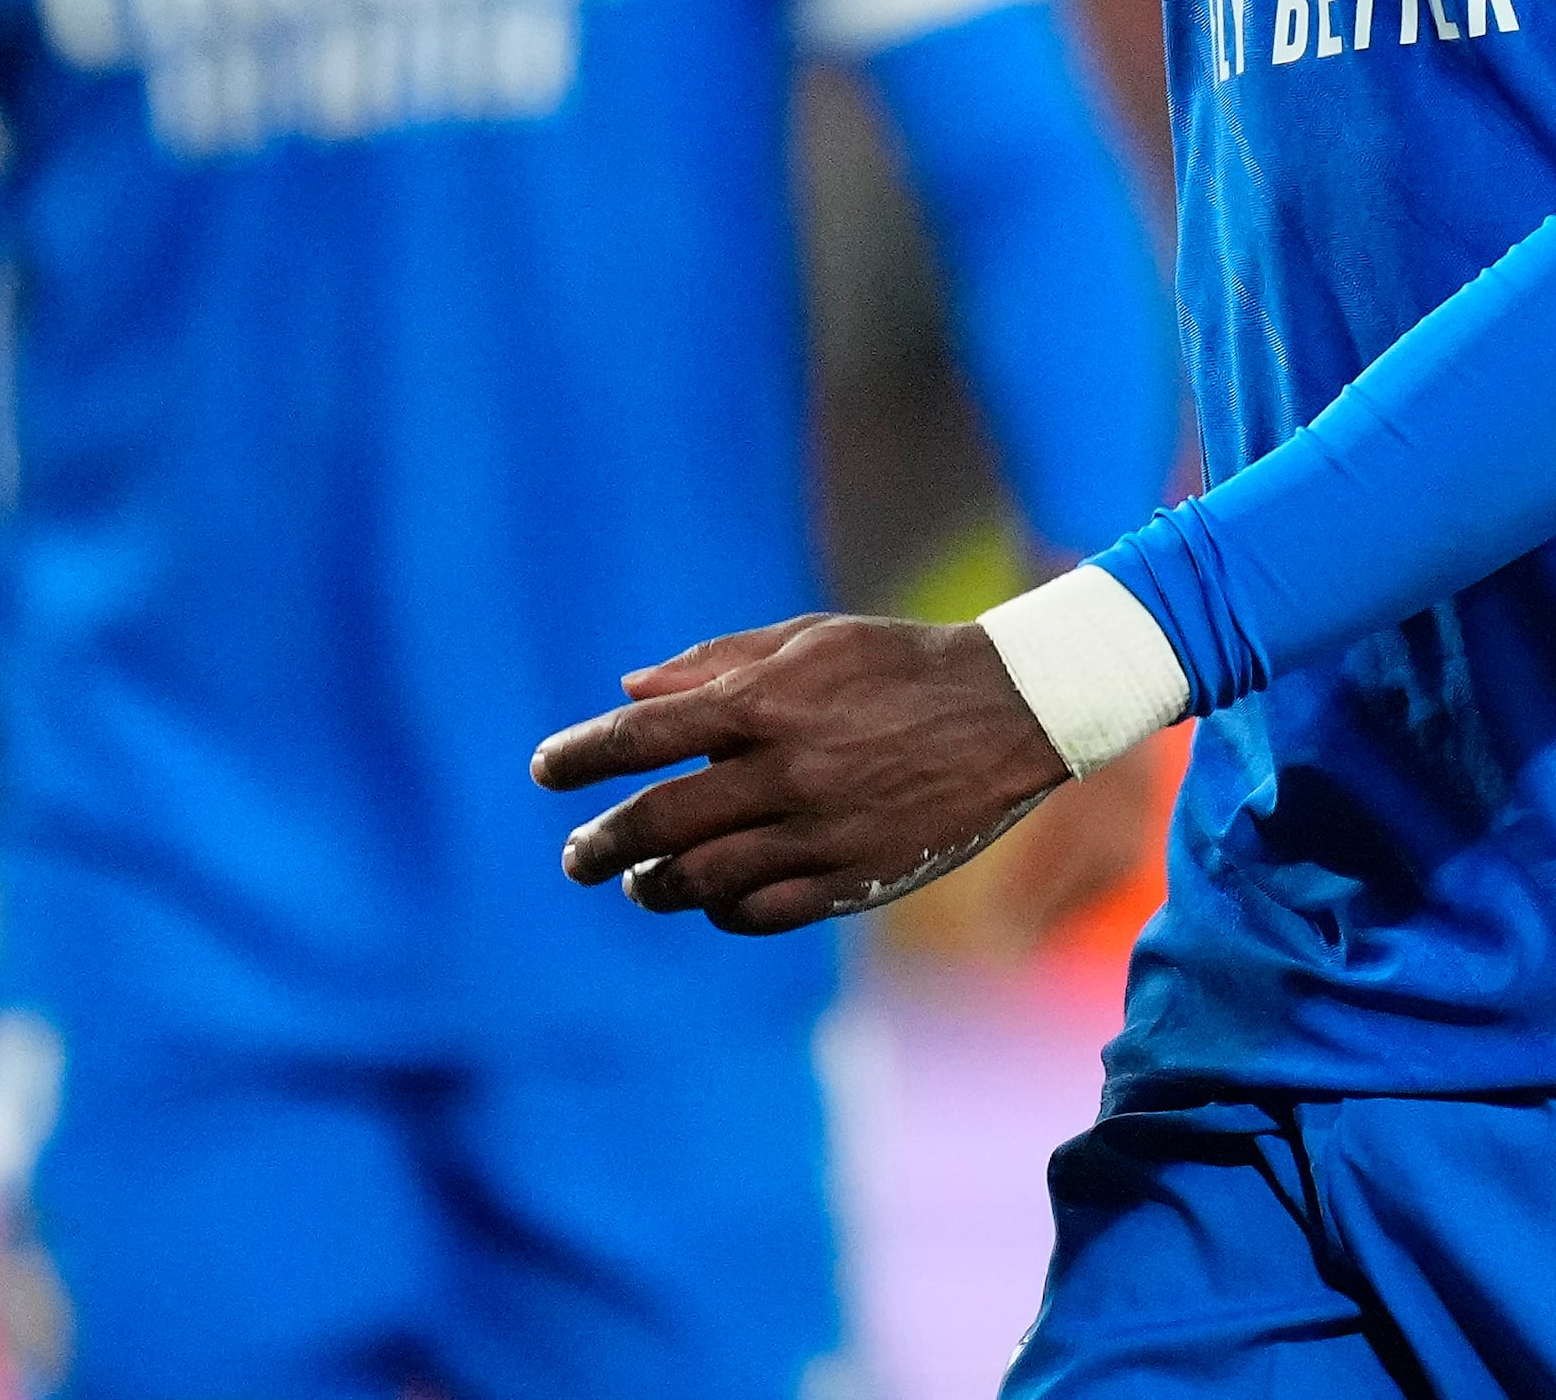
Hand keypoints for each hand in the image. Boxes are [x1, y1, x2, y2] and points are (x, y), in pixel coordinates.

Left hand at [529, 614, 1067, 936]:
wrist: (1009, 711)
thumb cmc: (897, 664)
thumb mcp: (807, 640)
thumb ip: (713, 663)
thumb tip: (626, 689)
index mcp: (764, 702)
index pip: (640, 736)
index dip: (579, 755)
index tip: (546, 770)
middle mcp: (784, 771)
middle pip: (656, 823)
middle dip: (599, 844)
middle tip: (575, 856)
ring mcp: (819, 832)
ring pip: (700, 881)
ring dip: (653, 886)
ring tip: (638, 882)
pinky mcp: (853, 880)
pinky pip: (759, 914)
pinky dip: (721, 910)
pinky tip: (710, 898)